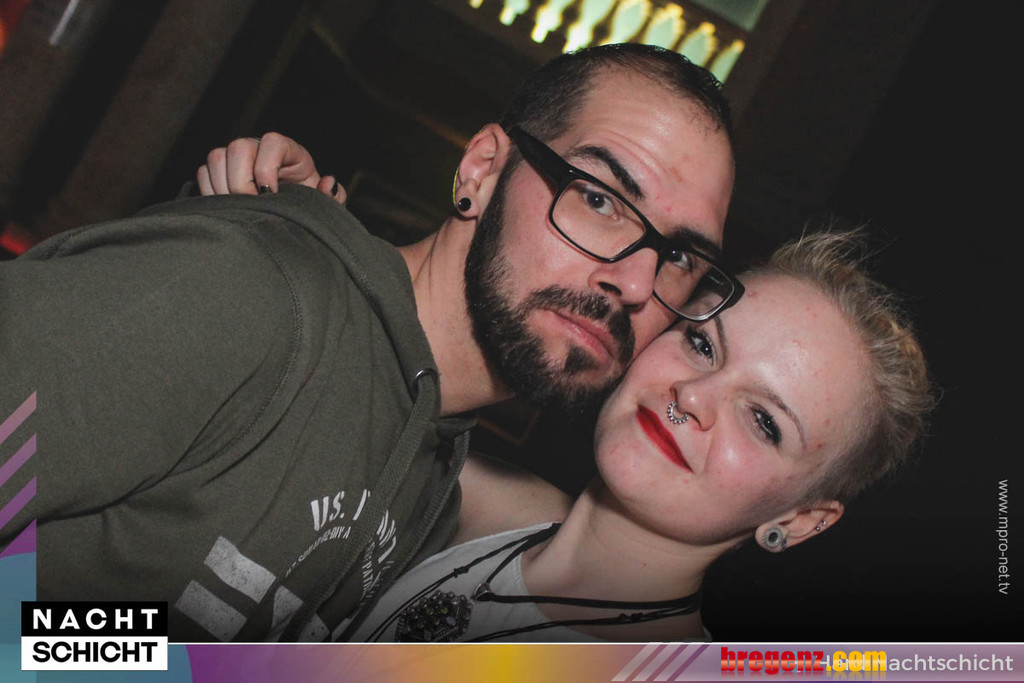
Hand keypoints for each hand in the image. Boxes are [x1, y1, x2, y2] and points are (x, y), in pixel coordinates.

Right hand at [196, 132, 345, 203]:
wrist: (290, 214)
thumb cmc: (306, 207)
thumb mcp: (323, 205)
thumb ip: (332, 198)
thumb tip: (329, 183)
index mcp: (289, 151)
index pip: (272, 142)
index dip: (267, 168)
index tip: (271, 195)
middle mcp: (259, 148)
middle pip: (238, 148)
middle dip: (241, 183)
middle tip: (252, 206)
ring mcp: (237, 158)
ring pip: (216, 158)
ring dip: (224, 189)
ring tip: (240, 210)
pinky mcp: (219, 170)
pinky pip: (204, 173)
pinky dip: (211, 193)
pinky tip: (229, 209)